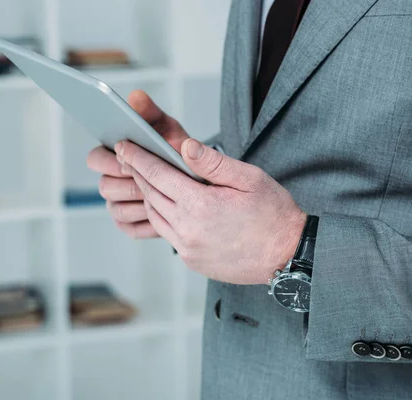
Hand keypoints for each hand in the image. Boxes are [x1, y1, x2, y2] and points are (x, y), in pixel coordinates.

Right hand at [87, 90, 188, 238]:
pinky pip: (129, 227)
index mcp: (112, 155)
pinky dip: (146, 222)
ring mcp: (118, 203)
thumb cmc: (176, 150)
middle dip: (127, 184)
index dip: (109, 161)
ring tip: (162, 198)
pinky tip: (163, 215)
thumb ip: (150, 112)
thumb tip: (136, 96)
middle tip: (148, 181)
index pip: (94, 158)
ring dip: (138, 203)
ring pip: (116, 209)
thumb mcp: (167, 128)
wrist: (198, 181)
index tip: (128, 160)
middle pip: (104, 187)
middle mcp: (110, 180)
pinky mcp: (129, 224)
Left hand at [114, 138, 306, 284]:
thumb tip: (184, 145)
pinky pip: (167, 233)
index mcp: (200, 204)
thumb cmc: (273, 214)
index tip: (123, 146)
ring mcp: (188, 247)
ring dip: (147, 195)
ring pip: (155, 215)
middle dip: (136, 173)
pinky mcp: (192, 260)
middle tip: (127, 156)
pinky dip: (161, 215)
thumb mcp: (249, 178)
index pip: (157, 174)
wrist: (287, 256)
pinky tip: (165, 204)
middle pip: (151, 194)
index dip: (137, 158)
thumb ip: (213, 162)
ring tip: (145, 178)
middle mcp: (188, 228)